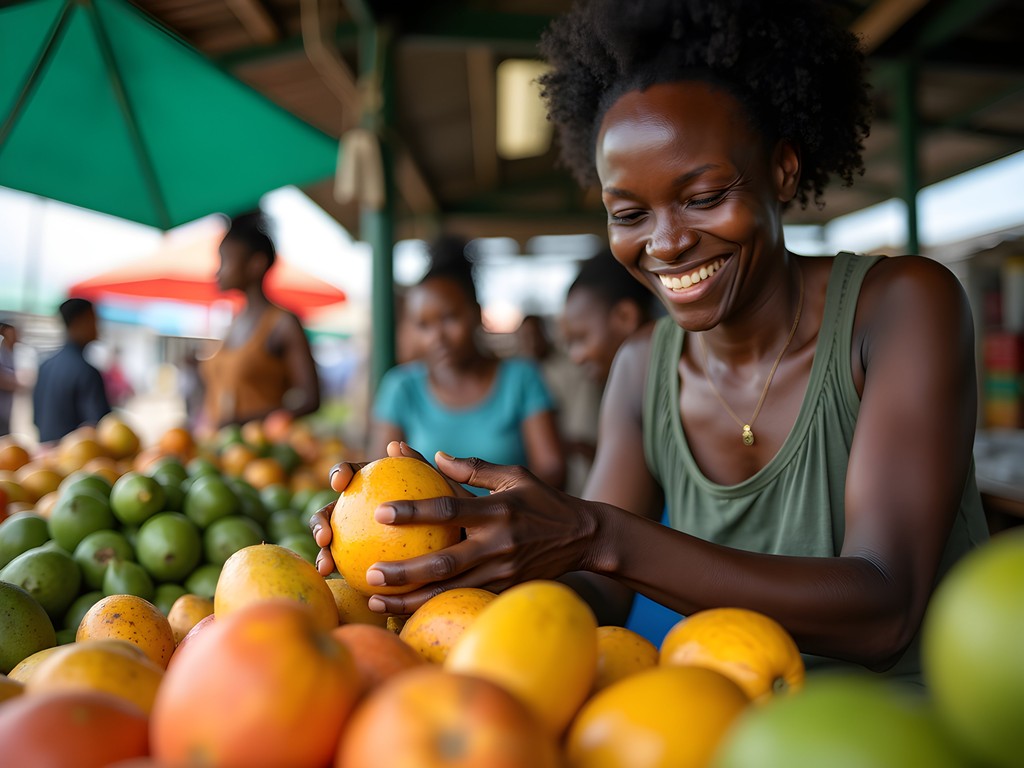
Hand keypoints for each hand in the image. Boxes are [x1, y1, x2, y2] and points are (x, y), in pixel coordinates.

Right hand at [310, 440, 471, 575]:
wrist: (477, 544)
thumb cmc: (463, 513)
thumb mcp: (449, 492)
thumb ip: (422, 470)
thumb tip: (395, 445)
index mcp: (377, 485)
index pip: (353, 474)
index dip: (341, 473)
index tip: (340, 482)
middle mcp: (365, 511)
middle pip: (334, 513)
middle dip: (320, 522)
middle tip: (324, 535)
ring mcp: (365, 540)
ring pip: (339, 547)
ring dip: (326, 556)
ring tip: (326, 566)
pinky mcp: (373, 567)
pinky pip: (362, 575)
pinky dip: (359, 584)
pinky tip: (361, 596)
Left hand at [361, 453, 601, 614]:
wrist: (586, 538)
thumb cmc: (544, 501)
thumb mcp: (515, 475)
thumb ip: (474, 468)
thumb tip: (436, 456)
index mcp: (497, 511)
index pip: (448, 509)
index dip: (414, 511)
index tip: (380, 512)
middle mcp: (498, 544)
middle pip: (443, 562)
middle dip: (404, 572)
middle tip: (369, 574)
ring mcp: (502, 571)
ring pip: (449, 590)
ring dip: (410, 600)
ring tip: (375, 602)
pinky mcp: (505, 588)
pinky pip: (464, 599)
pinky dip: (434, 606)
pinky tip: (403, 612)